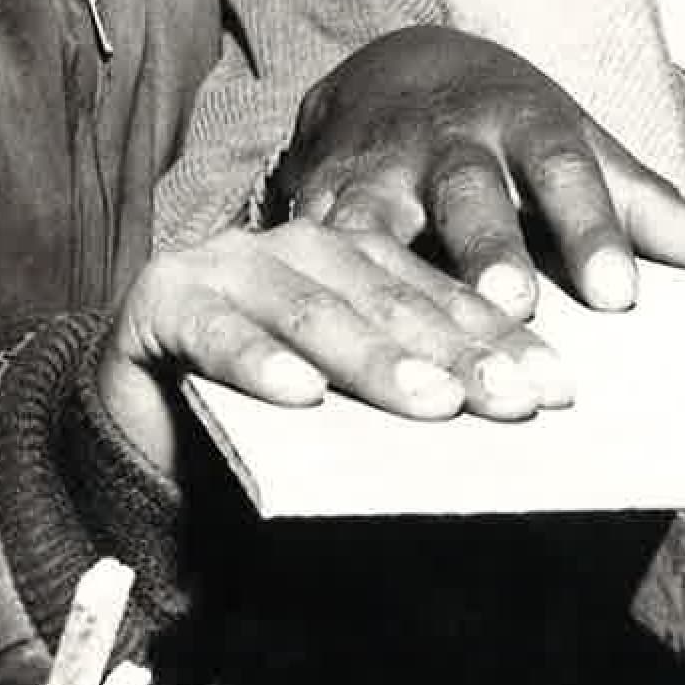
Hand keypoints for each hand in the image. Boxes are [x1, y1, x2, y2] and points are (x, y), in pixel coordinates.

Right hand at [95, 221, 568, 480]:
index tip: (557, 388)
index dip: (496, 341)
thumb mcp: (347, 425)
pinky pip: (216, 331)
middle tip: (510, 400)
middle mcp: (288, 249)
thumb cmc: (254, 434)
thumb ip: (407, 415)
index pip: (433, 296)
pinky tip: (301, 395)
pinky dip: (258, 361)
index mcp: (347, 261)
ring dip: (373, 359)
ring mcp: (221, 265)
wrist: (127, 435)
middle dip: (453, 353)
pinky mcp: (159, 297)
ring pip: (309, 308)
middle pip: (383, 298)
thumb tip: (506, 435)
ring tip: (430, 403)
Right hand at [269, 26, 684, 320]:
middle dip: (490, 246)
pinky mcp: (317, 189)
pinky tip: (313, 326)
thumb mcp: (576, 143)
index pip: (567, 172)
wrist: (400, 68)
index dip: (592, 230)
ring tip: (407, 334)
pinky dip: (310, 278)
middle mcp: (449, 137)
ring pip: (384, 218)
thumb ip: (638, 200)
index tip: (619, 296)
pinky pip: (310, 237)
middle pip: (471, 191)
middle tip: (514, 305)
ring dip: (395, 276)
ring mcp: (378, 161)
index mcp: (525, 121)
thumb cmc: (508, 127)